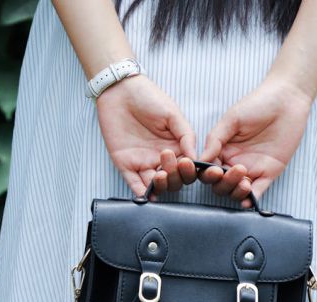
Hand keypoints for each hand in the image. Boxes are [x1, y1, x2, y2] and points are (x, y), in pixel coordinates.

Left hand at [96, 75, 197, 197]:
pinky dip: (141, 192)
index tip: (187, 163)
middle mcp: (161, 158)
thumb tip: (196, 158)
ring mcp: (143, 162)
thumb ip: (186, 136)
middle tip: (172, 163)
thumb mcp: (172, 114)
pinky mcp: (125, 163)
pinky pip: (134, 183)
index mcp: (176, 147)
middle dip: (176, 177)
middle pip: (174, 180)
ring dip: (161, 186)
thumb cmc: (148, 97)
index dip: (189, 170)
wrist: (120, 90)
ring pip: (156, 185)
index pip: (187, 168)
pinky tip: (147, 195)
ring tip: (160, 176)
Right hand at [199, 78, 312, 207]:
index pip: (208, 169)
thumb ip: (215, 139)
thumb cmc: (258, 104)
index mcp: (222, 149)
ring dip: (235, 191)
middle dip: (222, 183)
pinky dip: (251, 198)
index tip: (212, 170)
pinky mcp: (269, 172)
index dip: (207, 174)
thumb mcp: (231, 119)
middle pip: (220, 183)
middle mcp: (234, 161)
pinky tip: (248, 199)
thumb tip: (200, 159)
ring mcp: (252, 168)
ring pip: (236, 190)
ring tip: (243, 182)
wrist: (287, 100)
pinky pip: (258, 191)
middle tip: (230, 172)